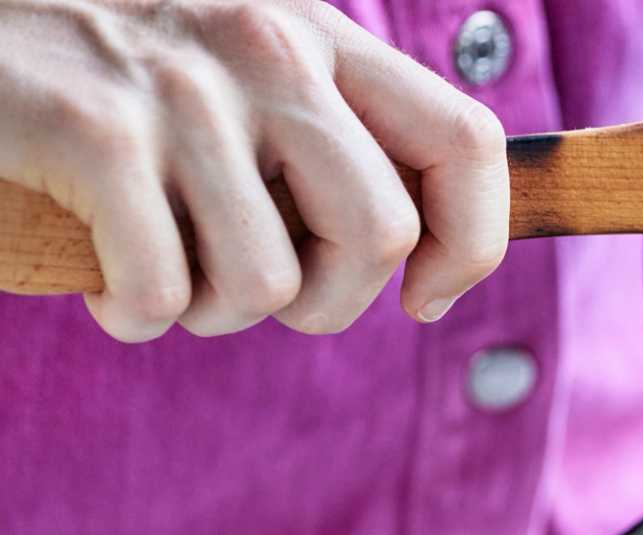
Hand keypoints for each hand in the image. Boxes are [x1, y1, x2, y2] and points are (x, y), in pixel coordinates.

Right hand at [0, 0, 508, 340]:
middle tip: (262, 293)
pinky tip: (104, 278)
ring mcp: (183, 87)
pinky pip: (166, 295)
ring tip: (164, 269)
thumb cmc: (99, 81)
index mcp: (316, 34)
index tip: (423, 297)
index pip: (465, 143)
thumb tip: (423, 250)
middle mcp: (266, 45)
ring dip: (213, 313)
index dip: (468, 245)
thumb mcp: (236, 76)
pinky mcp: (97, 133)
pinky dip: (134, 315)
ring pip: (269, 284)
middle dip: (327, 304)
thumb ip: (327, 138)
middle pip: (379, 235)